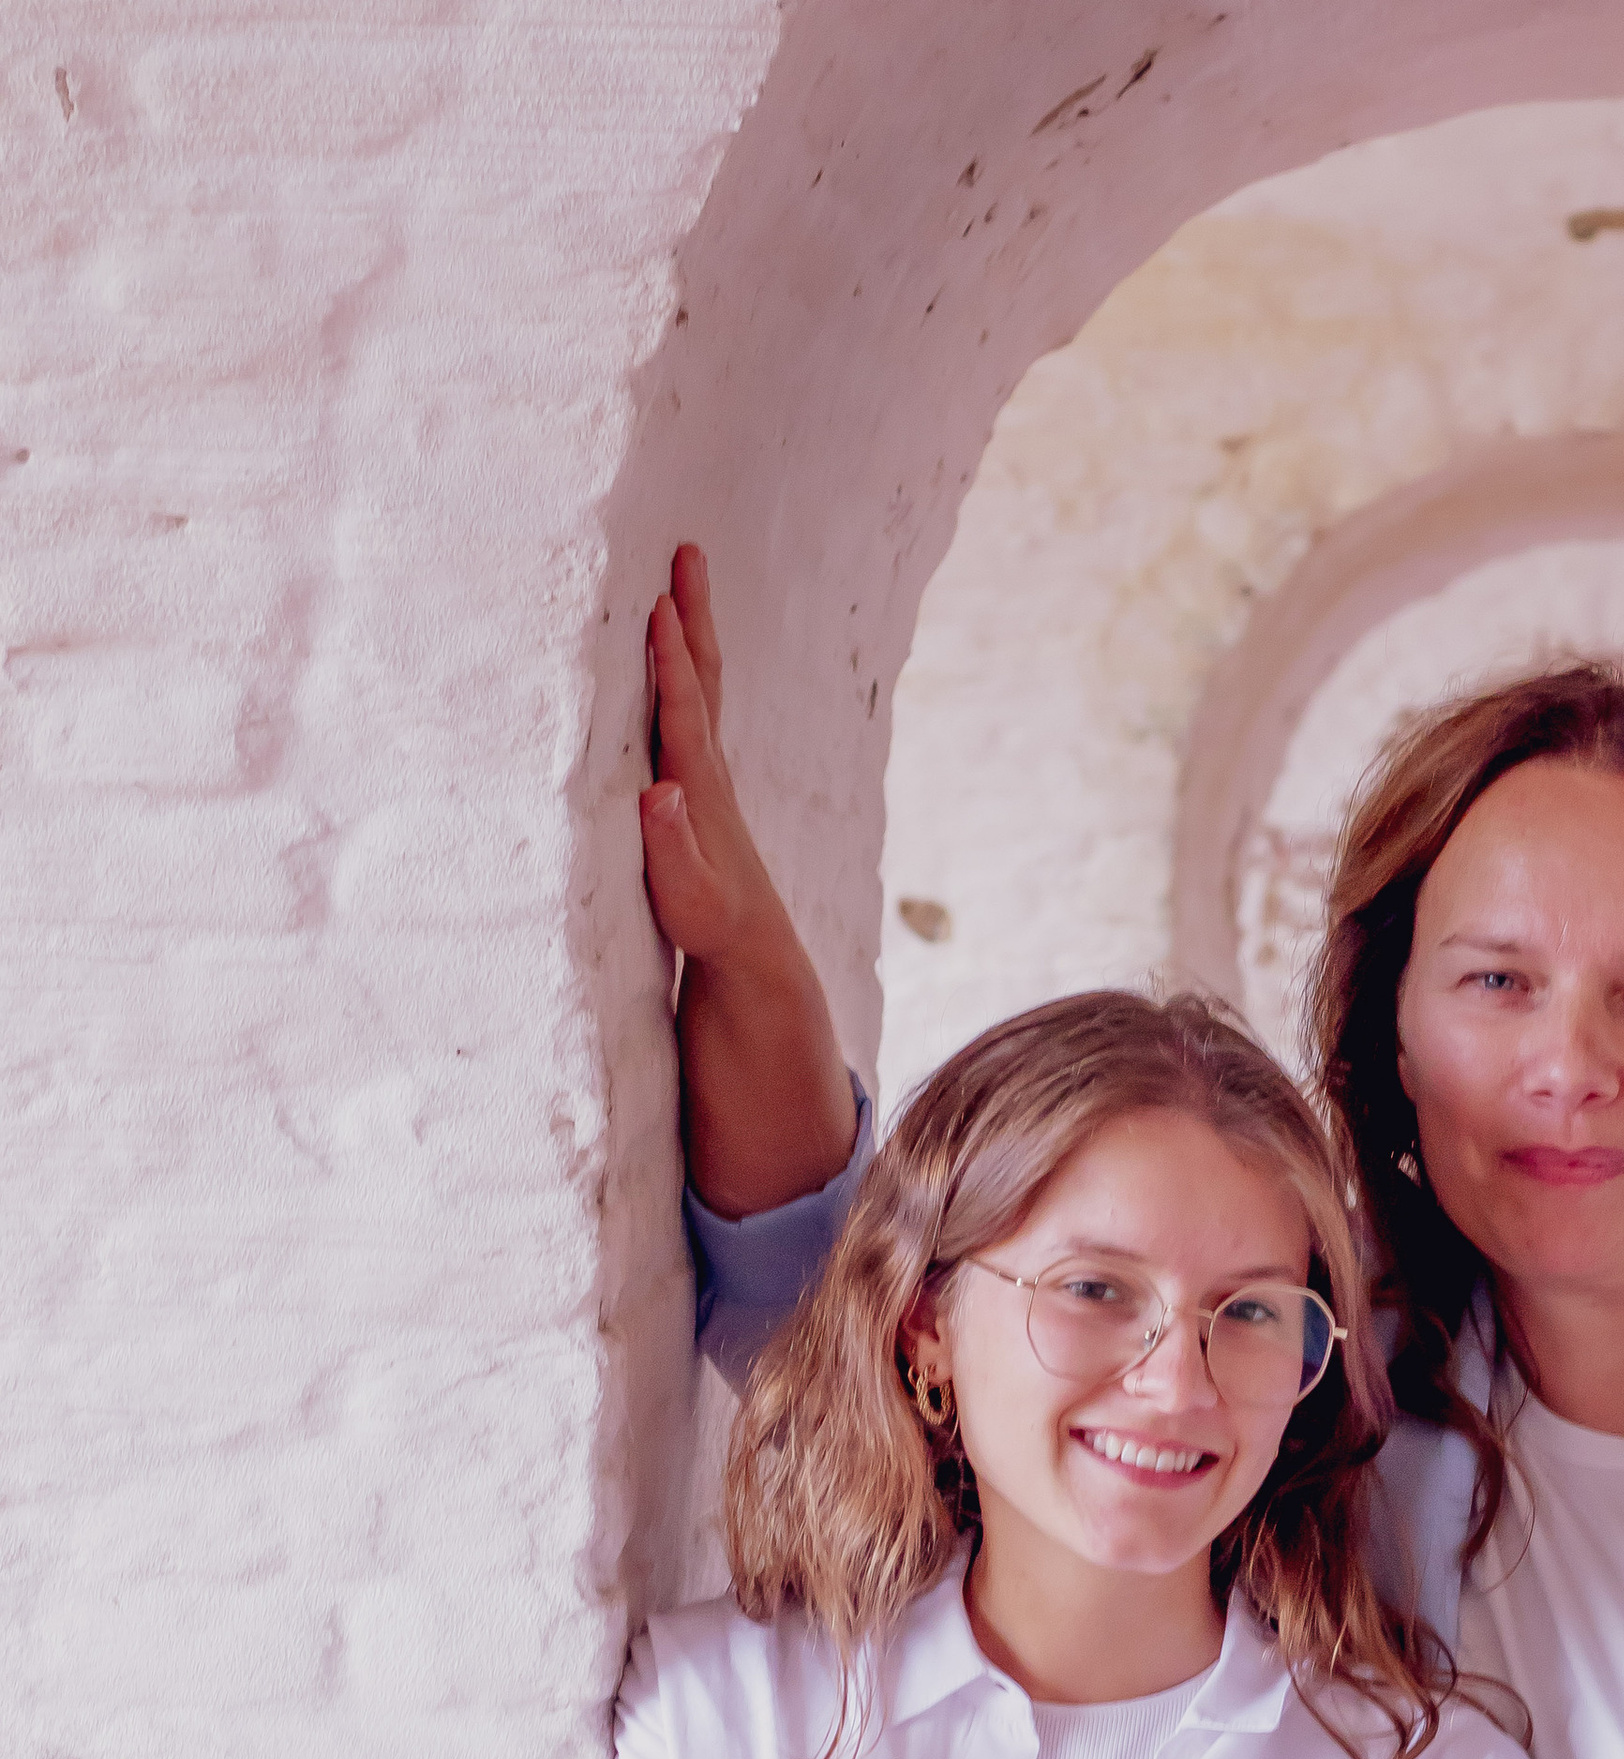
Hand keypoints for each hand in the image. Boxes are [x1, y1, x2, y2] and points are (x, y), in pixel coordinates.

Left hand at [643, 544, 859, 1215]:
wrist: (789, 1141)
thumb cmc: (729, 1057)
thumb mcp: (685, 962)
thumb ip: (671, 892)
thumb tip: (643, 812)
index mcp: (711, 862)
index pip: (693, 742)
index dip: (681, 660)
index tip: (664, 574)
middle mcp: (732, 874)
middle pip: (707, 743)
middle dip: (689, 650)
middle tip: (675, 560)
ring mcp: (739, 920)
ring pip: (706, 799)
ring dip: (683, 717)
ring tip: (662, 636)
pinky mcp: (738, 976)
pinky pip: (707, 904)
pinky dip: (684, 851)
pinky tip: (664, 798)